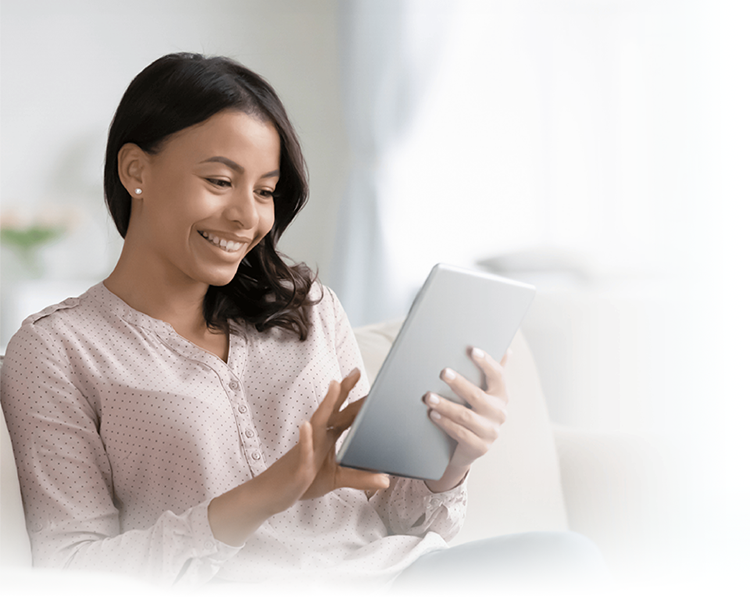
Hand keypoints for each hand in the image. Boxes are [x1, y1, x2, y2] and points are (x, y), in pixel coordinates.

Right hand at [208, 368, 387, 545]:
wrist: (273, 495)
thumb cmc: (303, 481)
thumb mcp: (337, 479)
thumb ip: (360, 478)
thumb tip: (386, 480)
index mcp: (327, 437)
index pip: (344, 414)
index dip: (357, 400)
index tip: (371, 385)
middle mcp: (317, 437)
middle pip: (332, 410)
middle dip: (343, 391)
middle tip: (355, 372)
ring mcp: (307, 448)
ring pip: (318, 422)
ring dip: (326, 404)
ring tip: (335, 385)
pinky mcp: (299, 464)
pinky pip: (303, 450)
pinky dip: (305, 438)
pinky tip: (306, 426)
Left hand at [423, 348, 510, 492]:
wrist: (466, 447)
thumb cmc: (472, 411)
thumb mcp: (481, 392)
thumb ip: (490, 372)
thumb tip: (506, 348)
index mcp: (501, 395)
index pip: (498, 375)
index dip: (486, 362)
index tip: (472, 350)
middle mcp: (499, 413)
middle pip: (477, 396)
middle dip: (459, 383)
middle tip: (443, 372)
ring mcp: (491, 432)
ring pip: (465, 416)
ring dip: (445, 405)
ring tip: (428, 397)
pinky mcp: (480, 447)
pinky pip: (460, 433)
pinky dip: (445, 423)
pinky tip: (433, 414)